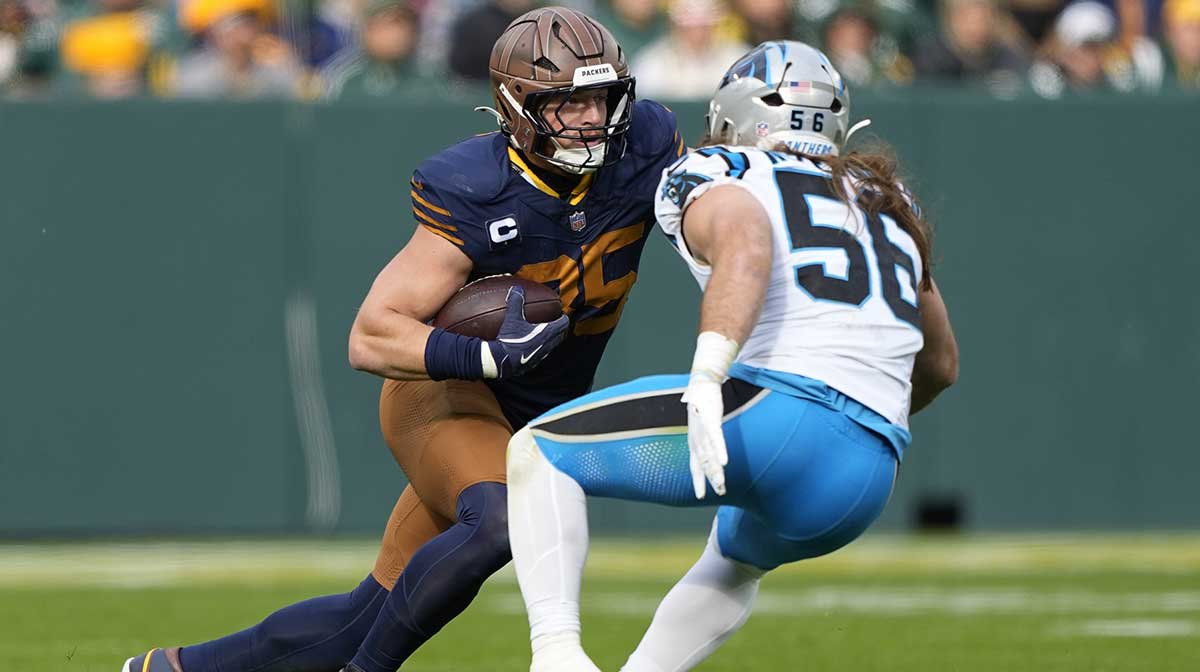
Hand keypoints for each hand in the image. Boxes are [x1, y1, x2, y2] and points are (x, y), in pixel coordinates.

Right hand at [483, 286, 568, 378]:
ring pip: (552, 345)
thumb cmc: (510, 340)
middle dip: (560, 328)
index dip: (564, 317)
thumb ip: (516, 303)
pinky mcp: (534, 363)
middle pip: (561, 335)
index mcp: (547, 333)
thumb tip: (517, 288)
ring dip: (551, 338)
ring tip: (544, 333)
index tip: (561, 313)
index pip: (563, 324)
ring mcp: (542, 355)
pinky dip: (541, 347)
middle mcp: (548, 345)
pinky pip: (542, 353)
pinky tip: (530, 345)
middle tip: (554, 321)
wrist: (501, 362)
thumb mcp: (512, 319)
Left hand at [681, 376, 726, 498]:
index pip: (695, 466)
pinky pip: (716, 438)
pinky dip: (720, 450)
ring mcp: (702, 430)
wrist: (701, 385)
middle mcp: (696, 439)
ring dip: (716, 470)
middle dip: (711, 480)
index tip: (701, 497)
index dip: (697, 481)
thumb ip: (707, 441)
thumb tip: (713, 454)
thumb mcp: (702, 427)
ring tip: (721, 485)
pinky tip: (725, 462)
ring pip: (710, 454)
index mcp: (694, 442)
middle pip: (704, 463)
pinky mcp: (711, 420)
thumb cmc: (702, 408)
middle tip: (720, 493)